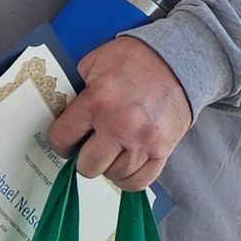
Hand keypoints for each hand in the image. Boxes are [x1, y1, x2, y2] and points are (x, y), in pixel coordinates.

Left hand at [46, 36, 191, 189]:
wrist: (180, 60)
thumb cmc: (138, 59)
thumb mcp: (95, 62)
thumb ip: (75, 88)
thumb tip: (63, 113)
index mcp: (98, 101)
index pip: (62, 138)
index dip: (60, 142)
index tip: (66, 141)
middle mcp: (119, 125)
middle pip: (87, 165)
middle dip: (83, 158)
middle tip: (88, 148)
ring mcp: (142, 141)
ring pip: (113, 175)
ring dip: (107, 167)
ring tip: (109, 152)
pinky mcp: (162, 150)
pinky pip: (139, 181)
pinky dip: (128, 179)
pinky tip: (124, 166)